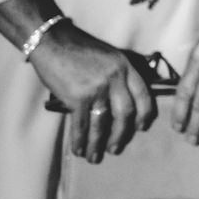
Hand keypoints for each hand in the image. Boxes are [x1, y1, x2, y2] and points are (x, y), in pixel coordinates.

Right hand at [27, 23, 156, 163]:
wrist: (53, 42)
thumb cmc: (81, 49)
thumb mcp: (110, 56)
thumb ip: (121, 74)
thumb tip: (126, 98)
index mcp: (126, 67)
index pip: (143, 94)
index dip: (145, 114)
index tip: (142, 127)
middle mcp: (115, 78)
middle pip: (126, 112)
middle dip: (122, 134)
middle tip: (117, 148)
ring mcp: (96, 88)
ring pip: (103, 123)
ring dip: (99, 143)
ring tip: (95, 157)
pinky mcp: (77, 97)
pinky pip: (82, 124)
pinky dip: (80, 140)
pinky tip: (79, 150)